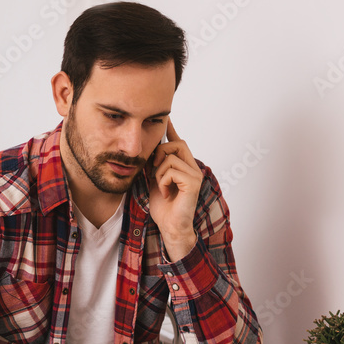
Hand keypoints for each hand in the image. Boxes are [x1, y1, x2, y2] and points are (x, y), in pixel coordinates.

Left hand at [148, 120, 201, 259]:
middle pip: (176, 144)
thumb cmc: (163, 206)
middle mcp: (193, 167)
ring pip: (170, 158)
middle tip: (154, 171)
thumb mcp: (154, 180)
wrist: (169, 226)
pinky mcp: (193, 182)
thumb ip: (154, 164)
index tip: (166, 117)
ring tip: (161, 187)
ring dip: (158, 173)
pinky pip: (171, 171)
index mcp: (184, 166)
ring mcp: (195, 174)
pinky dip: (163, 182)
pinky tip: (166, 194)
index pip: (178, 142)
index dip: (172, 129)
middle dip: (160, 154)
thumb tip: (148, 148)